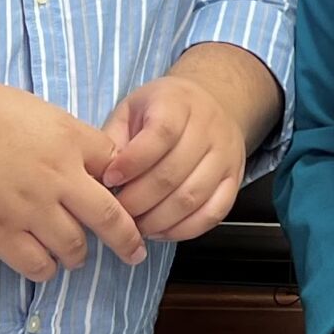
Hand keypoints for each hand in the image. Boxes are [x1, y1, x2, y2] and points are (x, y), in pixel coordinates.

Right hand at [0, 77, 144, 278]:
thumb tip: (80, 160)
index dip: (121, 183)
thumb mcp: (29, 107)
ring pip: (76, 247)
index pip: (117, 168)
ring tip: (75, 255)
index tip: (119, 195)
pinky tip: (44, 262)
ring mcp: (29, 208)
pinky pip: (38, 265)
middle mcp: (56, 176)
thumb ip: (62, 135)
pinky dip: (46, 268)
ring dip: (80, 254)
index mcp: (66, 138)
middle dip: (128, 238)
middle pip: (111, 217)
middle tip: (135, 251)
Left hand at [96, 72, 246, 240]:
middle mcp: (208, 129)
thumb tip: (98, 174)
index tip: (109, 179)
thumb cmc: (165, 109)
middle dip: (138, 200)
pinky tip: (161, 230)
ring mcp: (225, 156)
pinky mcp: (235, 180)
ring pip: (192, 198)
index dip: (132, 162)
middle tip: (117, 212)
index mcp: (179, 104)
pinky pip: (213, 214)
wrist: (213, 102)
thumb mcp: (132, 108)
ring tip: (134, 226)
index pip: (161, 135)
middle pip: (172, 173)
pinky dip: (184, 230)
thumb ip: (114, 138)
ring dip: (157, 219)